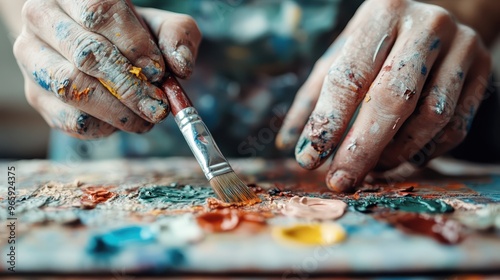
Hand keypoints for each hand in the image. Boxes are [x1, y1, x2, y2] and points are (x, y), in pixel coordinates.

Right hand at [14, 0, 200, 138]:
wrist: (87, 43)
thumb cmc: (126, 32)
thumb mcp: (156, 25)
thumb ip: (176, 35)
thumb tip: (180, 66)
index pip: (100, 13)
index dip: (134, 45)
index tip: (159, 72)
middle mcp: (43, 20)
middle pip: (85, 54)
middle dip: (129, 86)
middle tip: (158, 107)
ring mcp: (32, 58)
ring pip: (71, 88)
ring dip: (117, 111)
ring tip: (146, 118)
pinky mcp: (36, 95)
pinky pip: (68, 118)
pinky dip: (102, 126)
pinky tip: (122, 123)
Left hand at [276, 0, 491, 191]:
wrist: (435, 18)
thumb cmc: (377, 41)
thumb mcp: (340, 54)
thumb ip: (313, 97)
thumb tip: (289, 144)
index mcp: (383, 14)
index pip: (350, 77)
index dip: (328, 123)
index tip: (309, 158)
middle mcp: (427, 27)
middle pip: (393, 100)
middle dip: (361, 149)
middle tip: (340, 180)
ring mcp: (462, 48)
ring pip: (430, 118)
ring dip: (394, 154)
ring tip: (370, 167)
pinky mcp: (482, 72)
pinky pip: (455, 127)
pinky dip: (424, 152)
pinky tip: (399, 158)